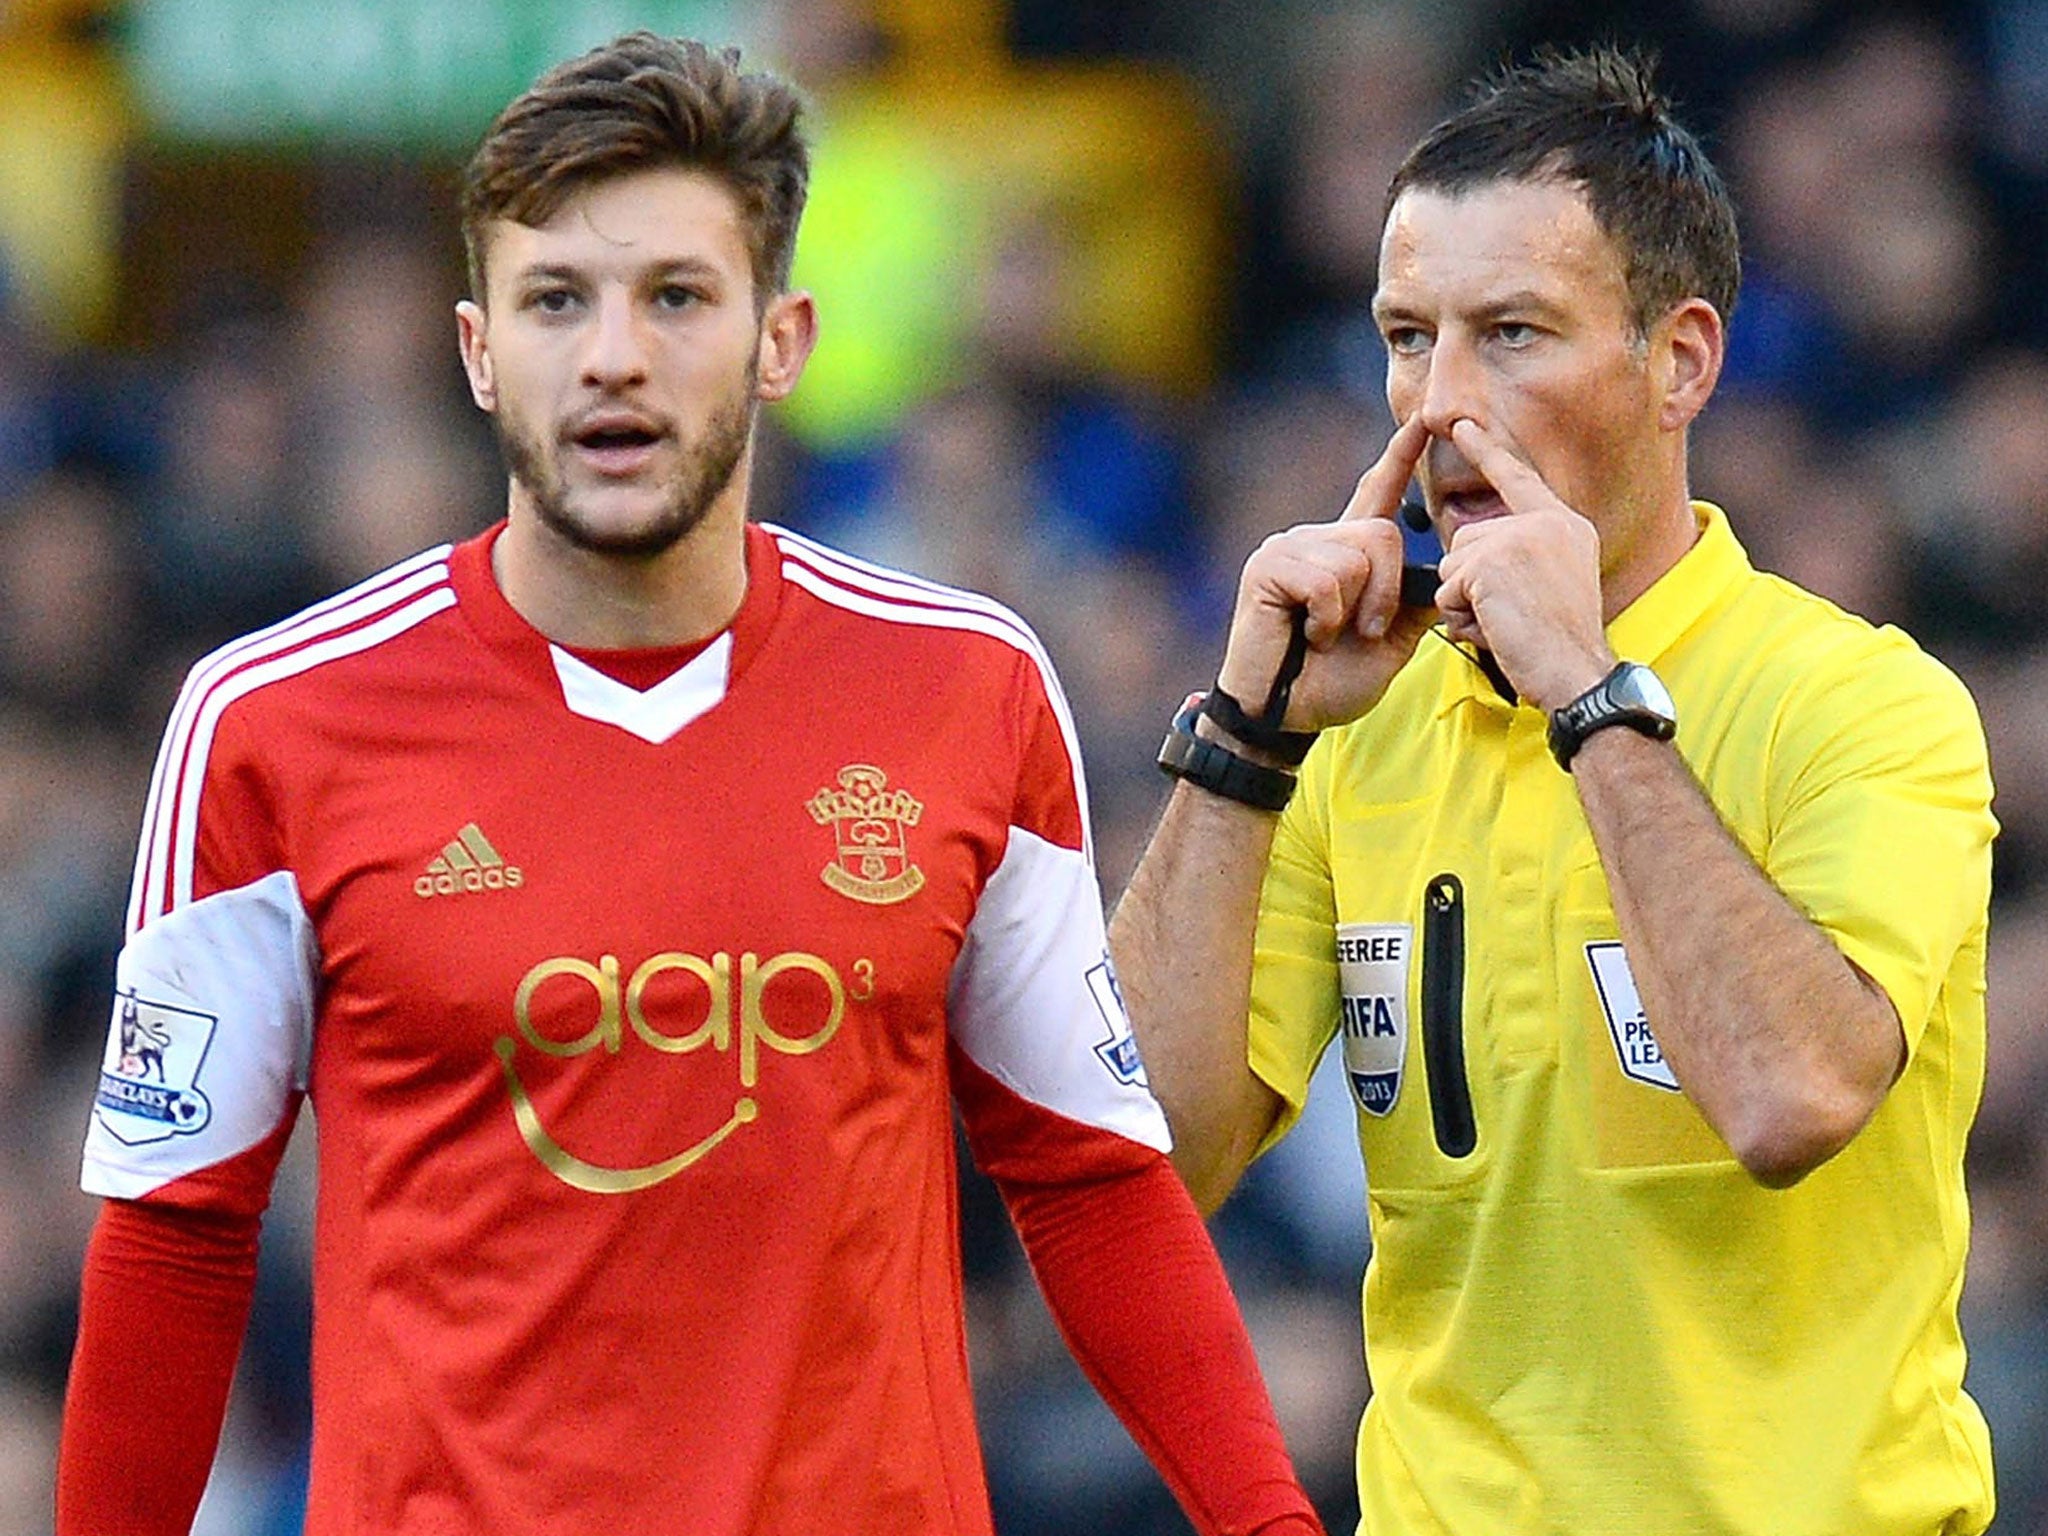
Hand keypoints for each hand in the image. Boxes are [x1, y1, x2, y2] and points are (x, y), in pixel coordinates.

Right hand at [1215, 416, 1436, 731]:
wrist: (1285, 717)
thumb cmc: (1331, 682)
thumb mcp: (1391, 641)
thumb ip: (1416, 601)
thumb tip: (1447, 572)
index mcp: (1346, 552)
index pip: (1378, 494)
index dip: (1402, 456)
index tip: (1426, 419)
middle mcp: (1317, 539)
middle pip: (1382, 534)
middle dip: (1385, 593)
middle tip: (1359, 632)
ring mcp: (1289, 549)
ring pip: (1358, 556)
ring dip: (1355, 610)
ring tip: (1326, 635)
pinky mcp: (1267, 566)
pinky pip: (1326, 579)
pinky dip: (1326, 617)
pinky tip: (1306, 633)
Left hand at [1433, 419, 1613, 710]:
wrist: (1577, 671)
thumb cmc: (1559, 644)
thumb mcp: (1550, 583)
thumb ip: (1518, 556)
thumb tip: (1467, 545)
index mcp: (1563, 524)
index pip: (1517, 478)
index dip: (1486, 451)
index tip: (1460, 423)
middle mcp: (1545, 522)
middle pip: (1467, 540)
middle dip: (1471, 585)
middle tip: (1514, 614)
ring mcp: (1519, 537)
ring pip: (1453, 565)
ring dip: (1466, 603)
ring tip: (1508, 621)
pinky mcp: (1492, 561)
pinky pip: (1447, 588)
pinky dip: (1463, 617)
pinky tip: (1498, 628)